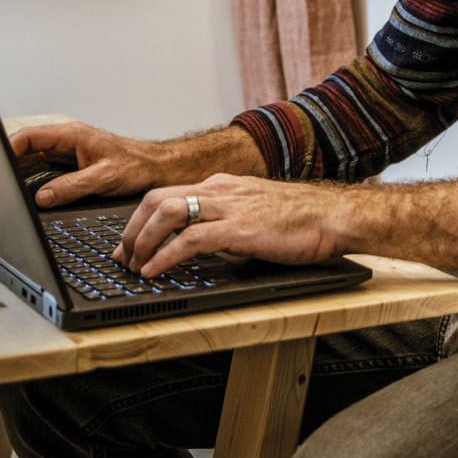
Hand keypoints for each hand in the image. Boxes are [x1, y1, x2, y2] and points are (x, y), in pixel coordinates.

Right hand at [8, 121, 162, 207]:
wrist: (154, 168)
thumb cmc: (136, 165)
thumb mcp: (103, 178)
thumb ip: (71, 187)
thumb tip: (42, 197)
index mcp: (71, 135)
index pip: (30, 136)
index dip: (9, 147)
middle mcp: (67, 141)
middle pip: (27, 148)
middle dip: (10, 161)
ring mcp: (68, 153)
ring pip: (34, 160)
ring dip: (21, 172)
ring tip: (6, 188)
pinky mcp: (71, 165)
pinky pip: (45, 170)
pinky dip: (34, 180)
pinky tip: (26, 192)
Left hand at [118, 173, 340, 277]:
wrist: (333, 216)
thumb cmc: (302, 219)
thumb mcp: (255, 213)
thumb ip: (227, 222)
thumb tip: (202, 244)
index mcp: (223, 186)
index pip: (167, 194)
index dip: (139, 220)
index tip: (128, 244)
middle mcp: (221, 190)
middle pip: (157, 200)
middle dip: (132, 230)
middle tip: (123, 258)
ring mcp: (230, 207)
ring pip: (167, 213)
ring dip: (142, 242)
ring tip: (136, 266)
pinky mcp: (240, 228)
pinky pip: (190, 239)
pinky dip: (165, 256)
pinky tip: (156, 271)